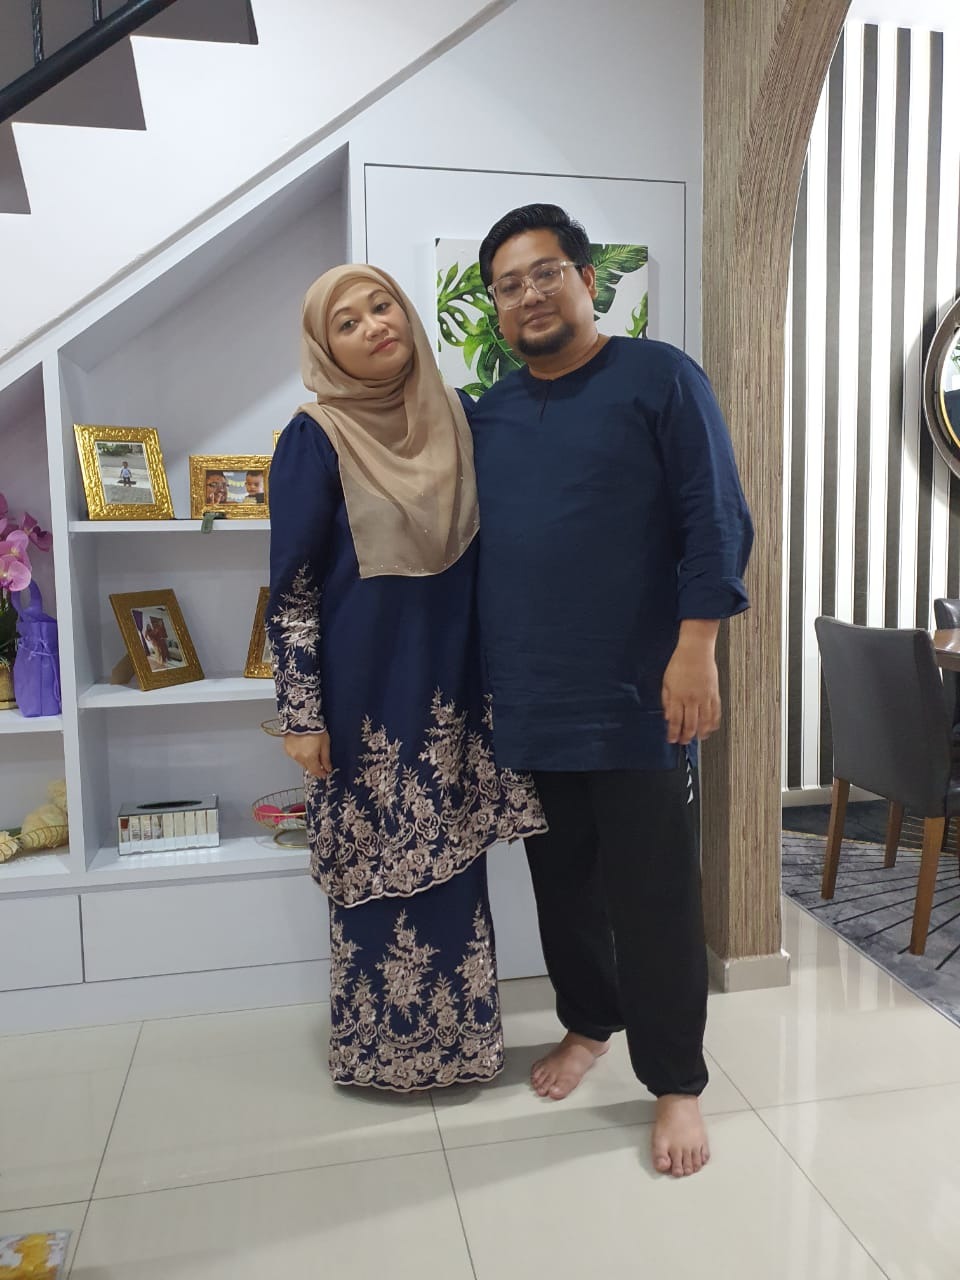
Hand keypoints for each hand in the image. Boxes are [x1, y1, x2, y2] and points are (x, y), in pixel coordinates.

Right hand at [283, 730, 331, 778]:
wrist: (301, 718)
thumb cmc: (314, 728)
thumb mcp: (325, 743)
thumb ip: (326, 758)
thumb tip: (328, 768)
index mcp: (309, 757)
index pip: (315, 771)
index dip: (321, 773)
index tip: (325, 773)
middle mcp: (299, 757)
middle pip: (308, 767)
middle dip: (314, 766)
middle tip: (319, 760)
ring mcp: (292, 754)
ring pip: (301, 762)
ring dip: (307, 760)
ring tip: (311, 749)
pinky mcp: (287, 749)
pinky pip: (295, 756)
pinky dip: (300, 754)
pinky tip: (303, 747)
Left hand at [661, 622, 720, 744]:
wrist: (696, 650)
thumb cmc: (679, 663)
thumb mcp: (666, 682)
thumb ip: (667, 701)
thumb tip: (668, 717)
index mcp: (678, 696)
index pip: (676, 721)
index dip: (674, 733)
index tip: (672, 740)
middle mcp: (692, 699)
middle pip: (691, 724)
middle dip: (687, 736)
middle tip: (684, 742)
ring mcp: (705, 697)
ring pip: (705, 722)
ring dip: (701, 733)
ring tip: (698, 738)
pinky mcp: (714, 694)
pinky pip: (716, 712)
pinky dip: (713, 723)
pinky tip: (710, 728)